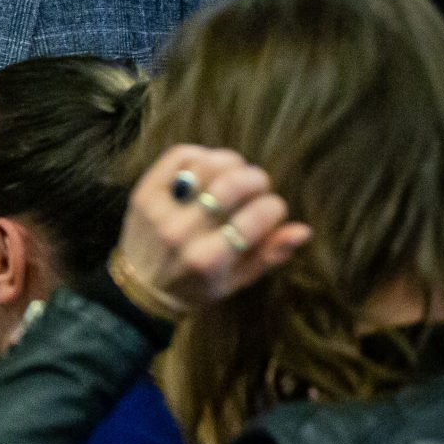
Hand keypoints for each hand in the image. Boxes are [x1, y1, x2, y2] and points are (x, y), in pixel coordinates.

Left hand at [112, 145, 312, 316]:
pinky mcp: (144, 192)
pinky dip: (200, 154)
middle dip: (256, 179)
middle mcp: (183, 232)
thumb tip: (303, 230)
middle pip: (231, 185)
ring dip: (231, 162)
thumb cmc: (197, 285)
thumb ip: (270, 255)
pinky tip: (210, 166)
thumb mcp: (236, 282)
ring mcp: (160, 210)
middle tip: (259, 185)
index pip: (256, 217)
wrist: (140, 288)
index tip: (274, 208)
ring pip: (205, 165)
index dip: (275, 207)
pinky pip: (177, 157)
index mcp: (210, 259)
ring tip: (237, 172)